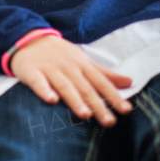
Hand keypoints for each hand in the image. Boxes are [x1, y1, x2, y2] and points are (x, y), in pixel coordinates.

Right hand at [10, 35, 132, 126]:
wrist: (29, 38)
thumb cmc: (61, 54)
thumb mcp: (84, 60)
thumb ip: (105, 74)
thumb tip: (130, 82)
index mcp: (83, 65)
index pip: (101, 82)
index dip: (113, 96)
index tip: (126, 110)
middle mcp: (69, 68)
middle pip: (85, 88)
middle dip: (98, 104)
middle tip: (109, 122)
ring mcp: (50, 69)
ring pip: (65, 86)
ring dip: (75, 100)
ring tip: (85, 114)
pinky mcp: (32, 72)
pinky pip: (38, 82)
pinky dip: (44, 90)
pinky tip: (51, 100)